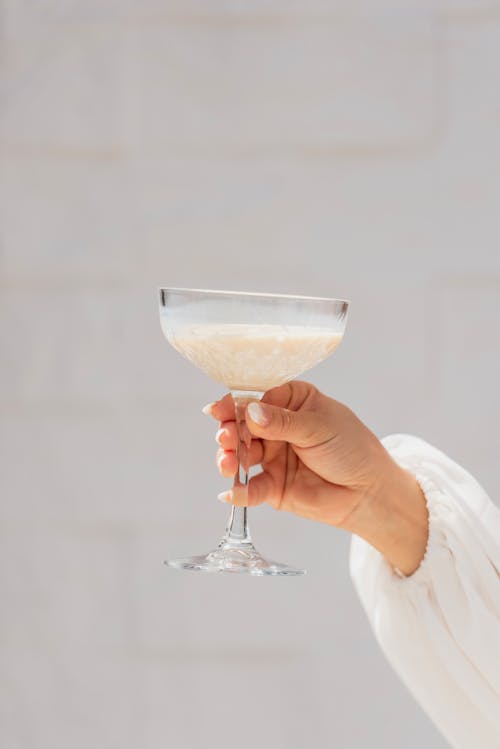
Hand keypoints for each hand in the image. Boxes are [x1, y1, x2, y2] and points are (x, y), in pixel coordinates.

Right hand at [206, 381, 427, 574]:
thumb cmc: (352, 448)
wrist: (370, 492)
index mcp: (291, 401)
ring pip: (241, 455)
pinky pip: (251, 487)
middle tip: (226, 438)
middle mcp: (277, 426)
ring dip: (230, 459)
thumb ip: (283, 422)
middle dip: (229, 432)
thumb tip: (250, 413)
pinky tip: (231, 492)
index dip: (235, 403)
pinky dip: (239, 491)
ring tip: (228, 464)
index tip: (218, 410)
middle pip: (242, 426)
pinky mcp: (273, 486)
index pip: (256, 397)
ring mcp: (273, 456)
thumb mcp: (319, 427)